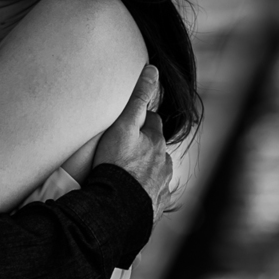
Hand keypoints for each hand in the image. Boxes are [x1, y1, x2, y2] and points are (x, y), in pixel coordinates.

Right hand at [94, 65, 171, 222]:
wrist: (115, 209)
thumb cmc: (116, 164)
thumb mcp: (124, 125)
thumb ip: (138, 98)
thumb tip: (153, 69)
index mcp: (156, 143)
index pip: (152, 123)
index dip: (142, 121)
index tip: (130, 124)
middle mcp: (164, 164)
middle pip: (157, 149)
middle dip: (147, 146)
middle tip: (128, 149)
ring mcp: (161, 187)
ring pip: (158, 172)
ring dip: (148, 170)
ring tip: (130, 174)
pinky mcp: (155, 207)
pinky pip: (154, 197)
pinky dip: (147, 193)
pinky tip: (135, 196)